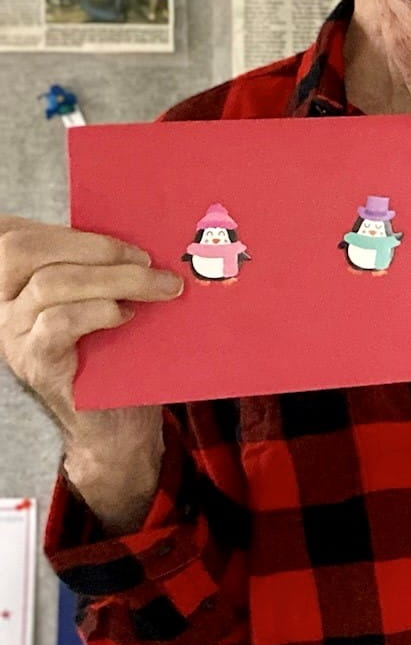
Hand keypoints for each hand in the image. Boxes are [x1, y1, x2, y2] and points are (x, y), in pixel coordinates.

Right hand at [0, 217, 180, 530]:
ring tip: (161, 286)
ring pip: (49, 284)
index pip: (16, 235)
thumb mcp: (109, 297)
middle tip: (146, 258)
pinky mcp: (34, 362)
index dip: (59, 225)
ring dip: (114, 279)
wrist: (116, 419)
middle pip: (23, 251)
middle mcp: (3, 302)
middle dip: (91, 246)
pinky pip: (56, 323)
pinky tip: (125, 316)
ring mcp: (12, 333)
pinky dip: (96, 311)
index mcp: (17, 278)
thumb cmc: (118, 349)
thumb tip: (149, 229)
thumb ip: (106, 267)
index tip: (121, 232)